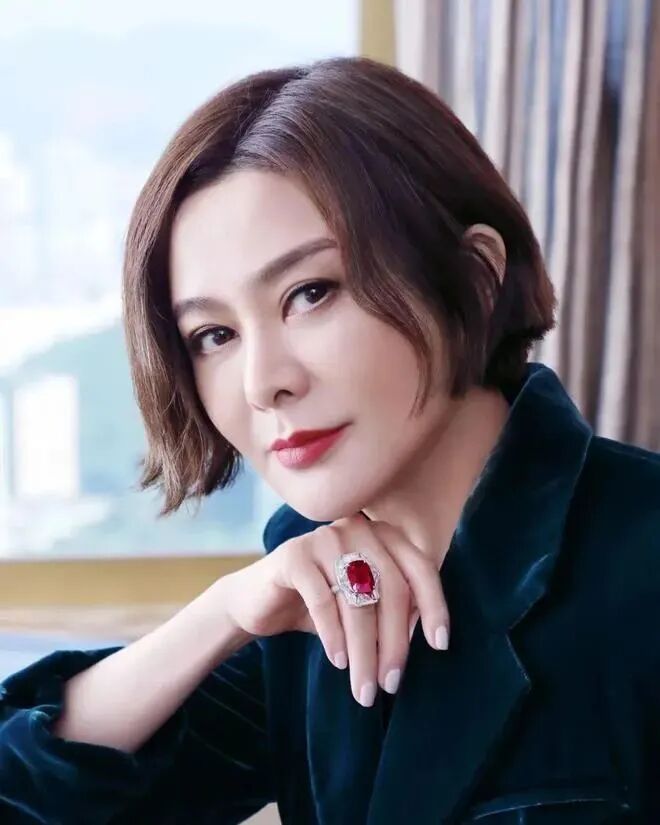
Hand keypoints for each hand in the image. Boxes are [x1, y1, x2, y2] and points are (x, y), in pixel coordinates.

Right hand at [222, 513, 449, 706]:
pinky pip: (323, 600)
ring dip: (364, 651)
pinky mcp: (294, 554)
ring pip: (358, 600)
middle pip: (391, 588)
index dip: (434, 606)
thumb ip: (396, 609)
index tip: (440, 645)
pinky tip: (339, 661)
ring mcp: (325, 537)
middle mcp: (358, 528)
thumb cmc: (323, 606)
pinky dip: (334, 636)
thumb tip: (431, 638)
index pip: (420, 568)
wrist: (261, 601)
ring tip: (364, 688)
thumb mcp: (365, 605)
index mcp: (383, 535)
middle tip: (390, 684)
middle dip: (394, 643)